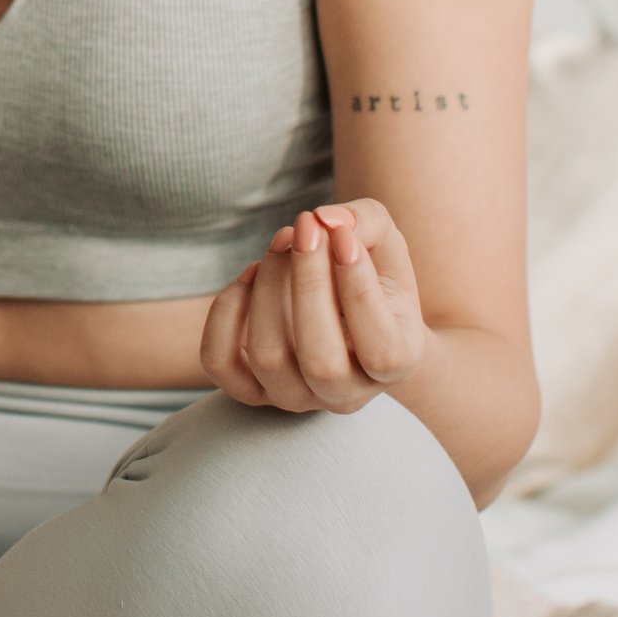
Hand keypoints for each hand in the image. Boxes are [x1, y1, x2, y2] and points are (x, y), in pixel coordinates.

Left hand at [199, 200, 430, 412]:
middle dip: (308, 284)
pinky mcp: (251, 389)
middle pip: (320, 361)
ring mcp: (295, 397)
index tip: (342, 235)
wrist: (347, 318)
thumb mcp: (386, 245)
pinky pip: (220, 362)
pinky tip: (251, 274)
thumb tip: (325, 219)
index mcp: (397, 364)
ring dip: (269, 288)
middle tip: (304, 227)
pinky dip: (226, 312)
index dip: (359, 289)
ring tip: (282, 241)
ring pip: (269, 358)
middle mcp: (346, 394)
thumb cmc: (372, 276)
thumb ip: (368, 223)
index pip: (381, 350)